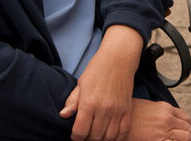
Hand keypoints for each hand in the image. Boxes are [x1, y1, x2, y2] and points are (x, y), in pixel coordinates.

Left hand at [59, 26, 143, 140]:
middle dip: (88, 139)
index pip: (80, 131)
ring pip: (109, 137)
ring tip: (97, 135)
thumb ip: (73, 101)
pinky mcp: (127, 109)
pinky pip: (123, 131)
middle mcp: (103, 109)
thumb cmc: (98, 68)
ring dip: (101, 139)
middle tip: (86, 135)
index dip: (76, 138)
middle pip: (94, 137)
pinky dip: (117, 137)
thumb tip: (63, 115)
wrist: (119, 58)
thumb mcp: (81, 83)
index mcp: (89, 103)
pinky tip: (110, 135)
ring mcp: (117, 110)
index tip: (75, 136)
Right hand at [124, 99, 190, 140]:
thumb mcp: (148, 107)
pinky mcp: (158, 140)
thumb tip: (170, 120)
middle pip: (188, 128)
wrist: (118, 119)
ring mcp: (164, 130)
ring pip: (186, 137)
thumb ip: (162, 113)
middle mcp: (167, 118)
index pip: (186, 118)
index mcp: (166, 108)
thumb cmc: (130, 113)